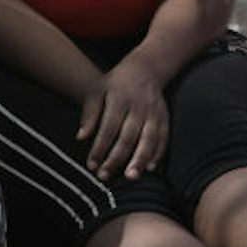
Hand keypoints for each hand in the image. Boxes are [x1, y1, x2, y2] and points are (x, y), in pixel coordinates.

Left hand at [77, 57, 169, 180]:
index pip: (108, 128)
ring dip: (139, 160)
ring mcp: (154, 113)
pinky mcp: (165, 119)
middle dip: (116, 158)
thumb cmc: (114, 84)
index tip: (91, 165)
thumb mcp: (96, 91)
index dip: (99, 148)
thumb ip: (89, 114)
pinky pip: (163, 139)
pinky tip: (150, 168)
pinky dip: (158, 154)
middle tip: (105, 176)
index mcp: (119, 99)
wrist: (144, 70)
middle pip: (128, 137)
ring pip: (148, 140)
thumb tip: (81, 137)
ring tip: (130, 177)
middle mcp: (138, 107)